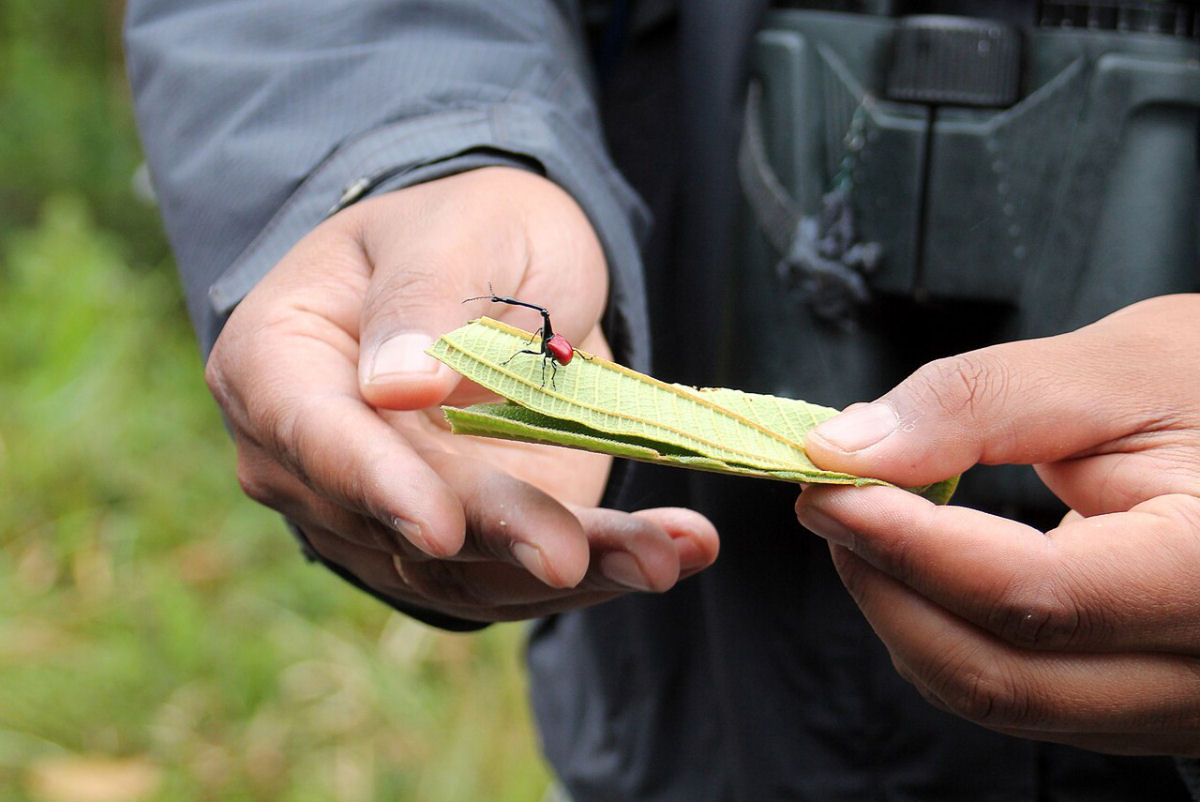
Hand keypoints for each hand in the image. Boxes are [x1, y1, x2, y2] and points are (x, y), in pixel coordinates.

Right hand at [207, 167, 717, 622]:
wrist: (504, 274)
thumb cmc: (465, 232)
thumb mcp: (457, 229)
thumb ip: (422, 297)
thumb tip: (395, 387)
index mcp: (279, 363)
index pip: (314, 434)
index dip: (375, 485)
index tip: (439, 525)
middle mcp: (316, 461)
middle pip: (398, 522)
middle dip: (497, 538)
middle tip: (574, 553)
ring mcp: (388, 514)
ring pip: (469, 570)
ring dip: (574, 569)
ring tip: (662, 555)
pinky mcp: (467, 544)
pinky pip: (522, 575)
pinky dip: (603, 567)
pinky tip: (676, 549)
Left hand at [795, 294, 1199, 754]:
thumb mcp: (1117, 368)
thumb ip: (978, 404)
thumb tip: (850, 449)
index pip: (1029, 596)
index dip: (906, 542)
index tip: (830, 484)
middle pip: (998, 675)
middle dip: (886, 585)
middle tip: (833, 500)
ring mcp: (1175, 702)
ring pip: (996, 696)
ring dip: (904, 613)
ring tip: (871, 522)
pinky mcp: (1140, 699)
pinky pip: (1017, 692)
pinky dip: (944, 631)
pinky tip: (923, 564)